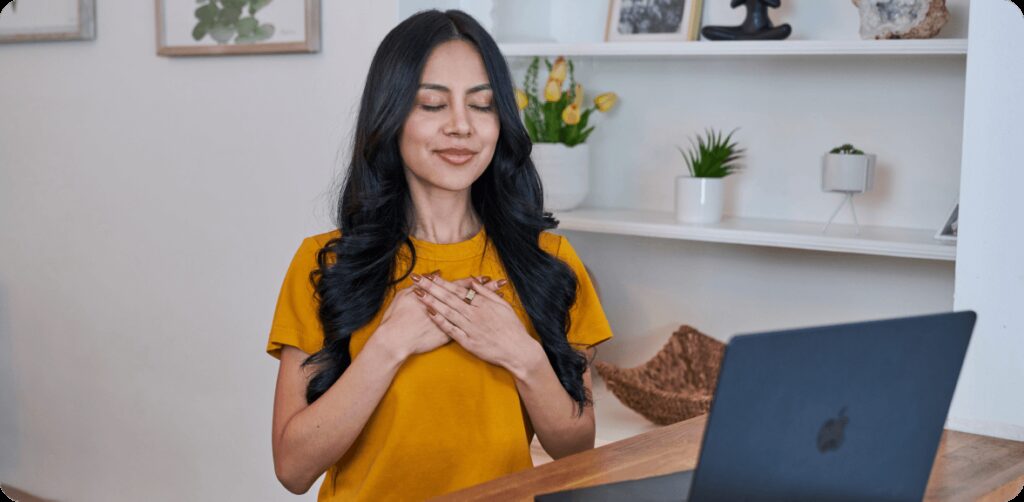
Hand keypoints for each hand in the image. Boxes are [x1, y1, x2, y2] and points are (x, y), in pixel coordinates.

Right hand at [374, 272, 504, 360]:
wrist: (396, 341)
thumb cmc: (397, 318)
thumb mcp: (406, 296)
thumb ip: (422, 285)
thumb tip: (435, 275)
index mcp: (438, 298)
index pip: (459, 288)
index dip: (473, 283)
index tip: (485, 278)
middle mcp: (448, 310)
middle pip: (471, 298)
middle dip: (487, 290)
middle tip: (500, 283)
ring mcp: (450, 324)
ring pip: (473, 312)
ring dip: (487, 305)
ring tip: (499, 298)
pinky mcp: (449, 337)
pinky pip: (469, 328)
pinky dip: (480, 323)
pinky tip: (489, 320)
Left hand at [411, 273, 539, 371]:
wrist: (518, 351)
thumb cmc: (512, 328)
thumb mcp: (504, 306)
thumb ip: (487, 293)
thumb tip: (474, 281)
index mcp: (483, 304)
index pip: (459, 290)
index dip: (443, 282)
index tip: (430, 275)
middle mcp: (475, 314)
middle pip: (449, 298)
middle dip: (432, 288)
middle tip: (417, 279)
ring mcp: (471, 328)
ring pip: (448, 312)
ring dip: (432, 302)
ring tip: (418, 294)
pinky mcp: (468, 342)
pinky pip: (451, 330)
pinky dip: (440, 322)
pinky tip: (430, 314)